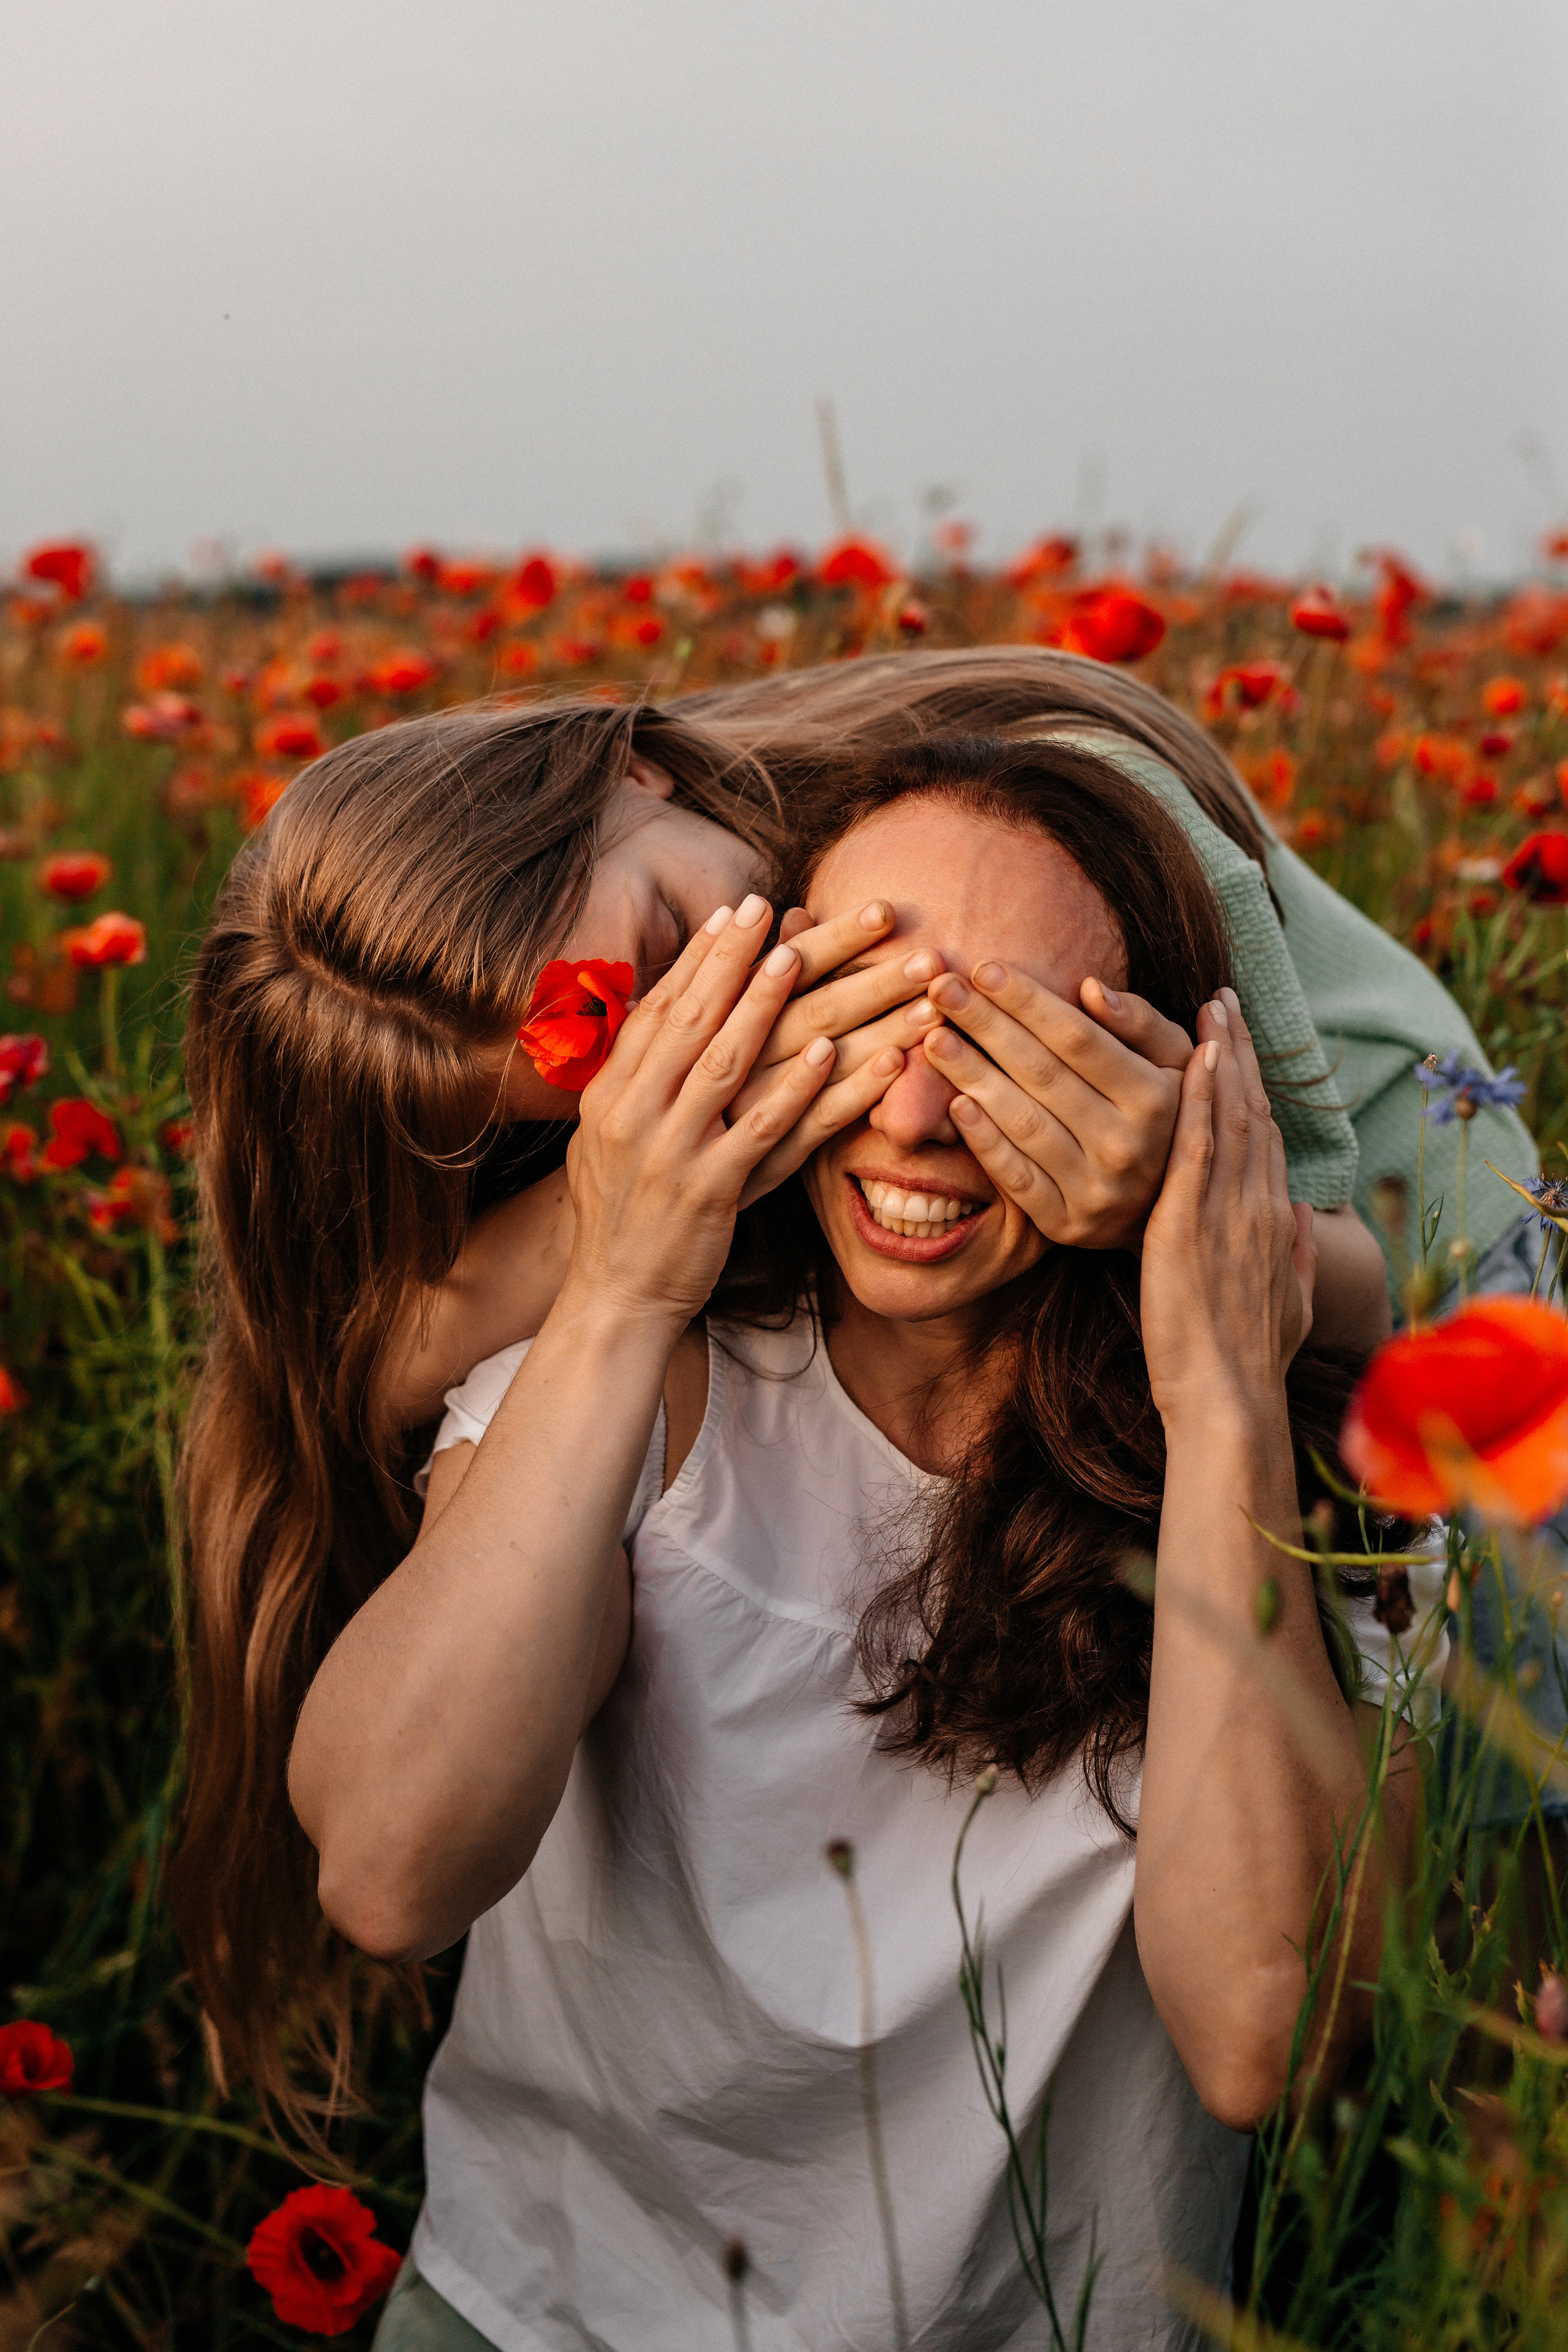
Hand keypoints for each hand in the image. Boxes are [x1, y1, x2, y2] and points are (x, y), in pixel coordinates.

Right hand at [563, 896, 840, 1327]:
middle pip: (699, 1017)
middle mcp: (637, 1110)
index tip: (743, 906)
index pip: (663, 1006)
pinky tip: (835, 1052)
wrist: (615, 1297)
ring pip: (731, 1060)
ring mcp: (672, 1148)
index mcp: (614, 1090)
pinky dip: (800, 1087)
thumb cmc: (626, 1213)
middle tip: (784, 905)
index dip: (704, 955)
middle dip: (742, 956)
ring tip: (809, 955)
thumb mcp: (614, 1135)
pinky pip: (765, 1128)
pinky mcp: (711, 1190)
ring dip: (773, 1003)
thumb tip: (672, 1014)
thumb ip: (646, 1077)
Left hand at [918, 964, 1192, 1248]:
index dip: (1028, 1001)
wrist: (1164, 1207)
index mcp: (1156, 1099)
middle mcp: (1127, 1146)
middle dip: (987, 1025)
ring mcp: (1095, 1190)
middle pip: (1042, 1074)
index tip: (984, 969)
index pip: (1078, 1039)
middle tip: (940, 989)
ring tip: (934, 1038)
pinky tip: (954, 1102)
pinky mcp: (1065, 1223)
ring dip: (972, 1076)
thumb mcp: (1175, 1064)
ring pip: (1023, 1122)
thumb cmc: (1163, 1114)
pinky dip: (984, 1140)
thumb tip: (1092, 987)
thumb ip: (1141, 1023)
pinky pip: (1016, 1177)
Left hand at [1139, 987, 1314, 1428]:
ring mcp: (1227, 1210)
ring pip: (1229, 1115)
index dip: (1254, 1086)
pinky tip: (1194, 1055)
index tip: (1241, 1045)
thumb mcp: (1285, 1308)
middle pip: (1252, 1110)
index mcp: (1274, 1223)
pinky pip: (1197, 1145)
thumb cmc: (1247, 1364)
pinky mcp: (1187, 1223)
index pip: (1265, 1136)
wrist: (1229, 1401)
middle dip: (1241, 1051)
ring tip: (1211, 1003)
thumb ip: (1294, 1258)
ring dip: (1220, 1054)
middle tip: (1225, 997)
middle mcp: (1258, 1205)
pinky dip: (1198, 1096)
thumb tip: (1300, 1217)